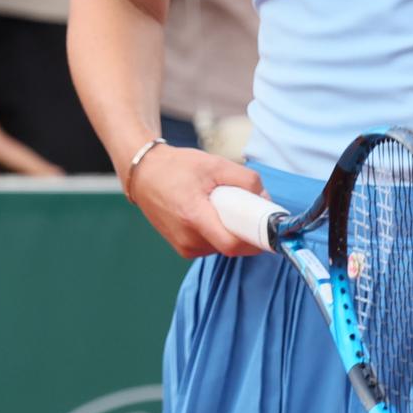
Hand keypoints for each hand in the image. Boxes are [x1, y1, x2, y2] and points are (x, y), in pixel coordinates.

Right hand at [126, 142, 267, 258]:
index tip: (268, 229)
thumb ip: (245, 179)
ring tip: (223, 207)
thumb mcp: (214, 164)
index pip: (232, 244)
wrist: (144, 174)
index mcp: (194, 217)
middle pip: (230, 246)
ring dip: (230, 231)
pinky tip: (211, 214)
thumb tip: (265, 198)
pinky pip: (211, 245)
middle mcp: (187, 239)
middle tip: (247, 209)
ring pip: (221, 246)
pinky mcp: (182, 248)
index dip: (255, 240)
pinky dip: (218, 232)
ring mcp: (183, 247)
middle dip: (244, 230)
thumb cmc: (177, 167)